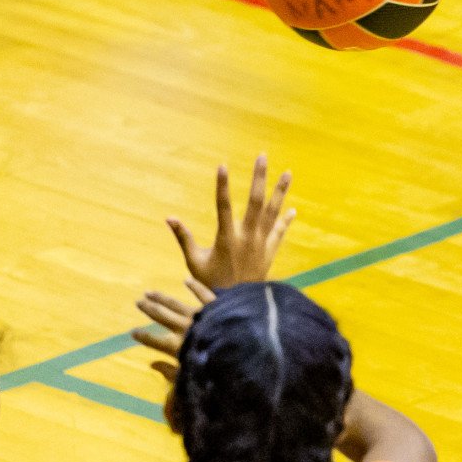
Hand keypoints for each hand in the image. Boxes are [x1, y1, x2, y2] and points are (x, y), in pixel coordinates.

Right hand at [132, 278, 216, 381]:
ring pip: (175, 305)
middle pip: (162, 317)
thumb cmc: (217, 368)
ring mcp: (199, 315)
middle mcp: (185, 328)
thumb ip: (171, 372)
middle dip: (149, 309)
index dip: (143, 336)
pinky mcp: (215, 307)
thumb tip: (152, 365)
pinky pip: (203, 294)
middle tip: (137, 302)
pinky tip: (186, 280)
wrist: (242, 350)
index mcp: (178, 346)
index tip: (132, 331)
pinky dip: (195, 286)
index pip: (155, 341)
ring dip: (161, 298)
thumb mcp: (191, 375)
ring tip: (148, 292)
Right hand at [167, 156, 294, 290]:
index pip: (222, 206)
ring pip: (273, 212)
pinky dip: (286, 219)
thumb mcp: (194, 262)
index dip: (222, 186)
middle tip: (263, 157)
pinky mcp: (270, 250)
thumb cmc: (211, 283)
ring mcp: (262, 243)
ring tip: (288, 172)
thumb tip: (169, 218)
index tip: (222, 165)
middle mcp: (247, 238)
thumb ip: (184, 238)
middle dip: (259, 178)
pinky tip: (293, 207)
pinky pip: (280, 231)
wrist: (237, 305)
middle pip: (255, 202)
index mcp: (226, 239)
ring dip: (280, 191)